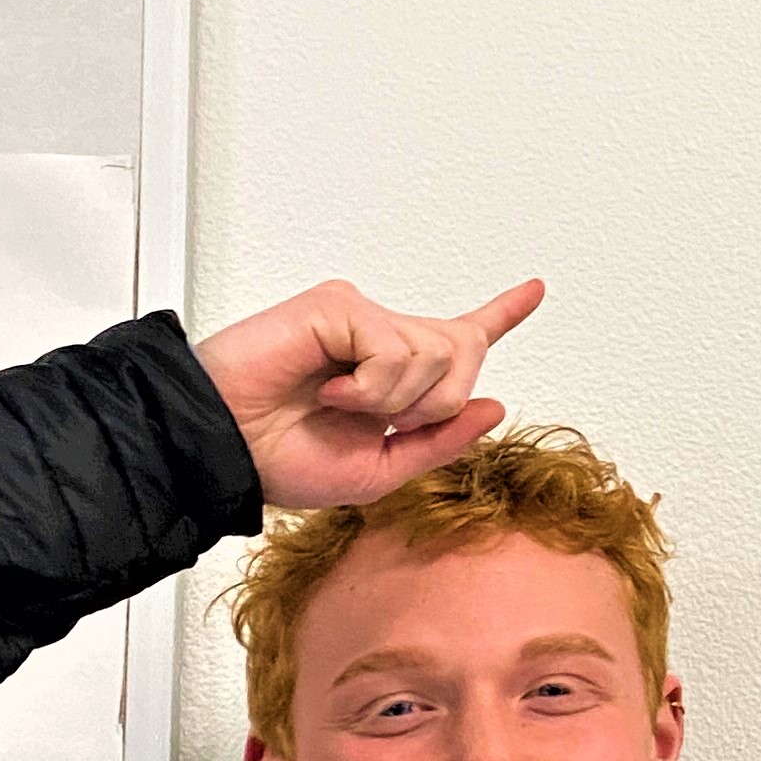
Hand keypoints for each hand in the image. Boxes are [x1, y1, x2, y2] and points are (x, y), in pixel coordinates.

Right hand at [195, 278, 543, 511]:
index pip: (457, 338)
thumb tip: (493, 405)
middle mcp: (380, 338)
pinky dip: (371, 387)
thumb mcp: (380, 471)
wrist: (225, 452)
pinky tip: (330, 391)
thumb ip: (441, 441)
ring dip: (397, 400)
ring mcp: (360, 318)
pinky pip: (397, 348)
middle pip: (463, 350)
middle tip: (382, 422)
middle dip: (437, 402)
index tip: (535, 289)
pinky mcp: (339, 306)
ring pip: (438, 352)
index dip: (500, 314)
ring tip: (341, 405)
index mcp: (392, 375)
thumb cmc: (280, 460)